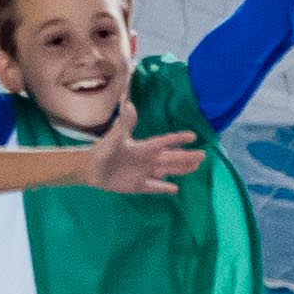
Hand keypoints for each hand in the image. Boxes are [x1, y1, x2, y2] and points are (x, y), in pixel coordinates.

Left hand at [81, 117, 206, 197]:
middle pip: (171, 158)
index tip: (193, 136)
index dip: (178, 139)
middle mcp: (146, 160)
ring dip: (180, 170)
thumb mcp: (115, 137)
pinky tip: (175, 189)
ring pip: (166, 171)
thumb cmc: (103, 150)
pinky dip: (163, 188)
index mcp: (144, 147)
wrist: (90, 168)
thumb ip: (124, 123)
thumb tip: (129, 105)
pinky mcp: (137, 185)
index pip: (165, 142)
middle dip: (187, 157)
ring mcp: (143, 173)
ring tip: (195, 168)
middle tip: (203, 156)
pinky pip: (154, 187)